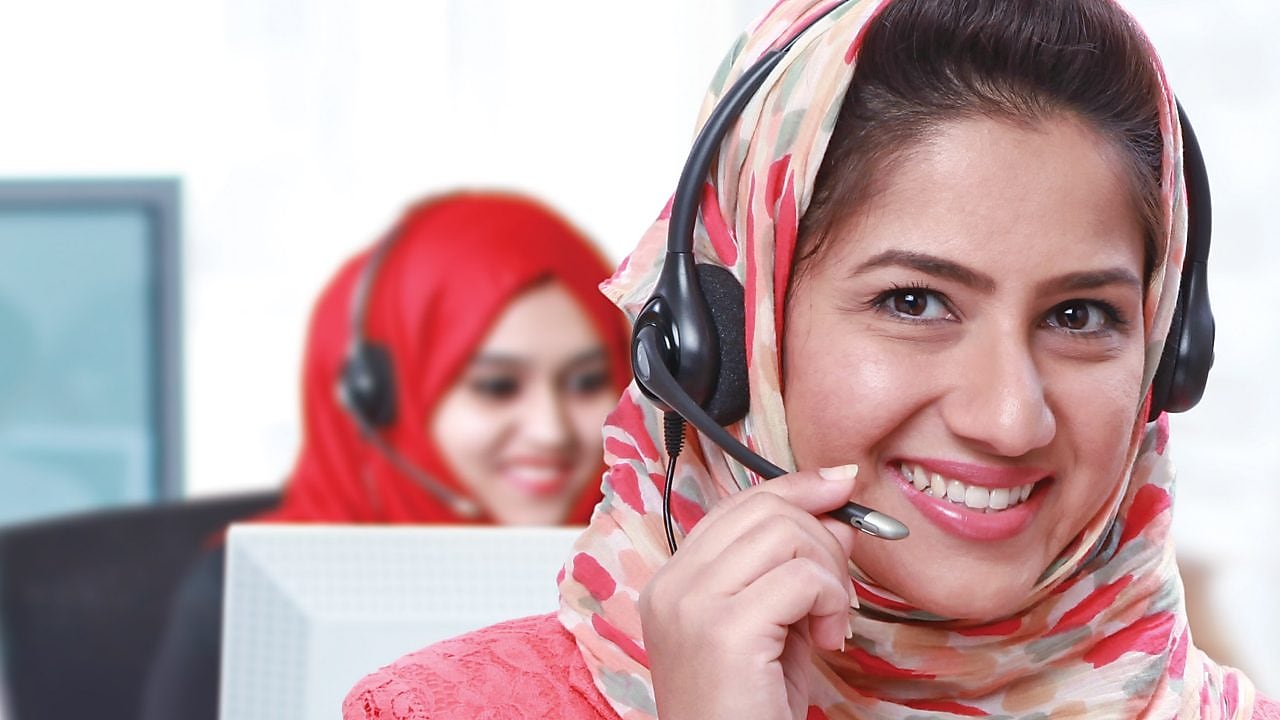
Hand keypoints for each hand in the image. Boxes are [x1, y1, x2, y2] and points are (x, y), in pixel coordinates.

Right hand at [638, 465, 859, 719]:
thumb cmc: (749, 712)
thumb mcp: (773, 627)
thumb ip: (793, 569)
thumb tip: (834, 512)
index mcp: (673, 582)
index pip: (737, 506)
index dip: (794, 488)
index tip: (839, 484)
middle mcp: (672, 586)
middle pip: (765, 510)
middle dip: (822, 538)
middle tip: (837, 594)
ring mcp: (691, 604)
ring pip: (786, 533)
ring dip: (829, 575)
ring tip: (828, 624)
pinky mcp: (723, 629)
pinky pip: (802, 578)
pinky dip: (831, 602)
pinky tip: (826, 640)